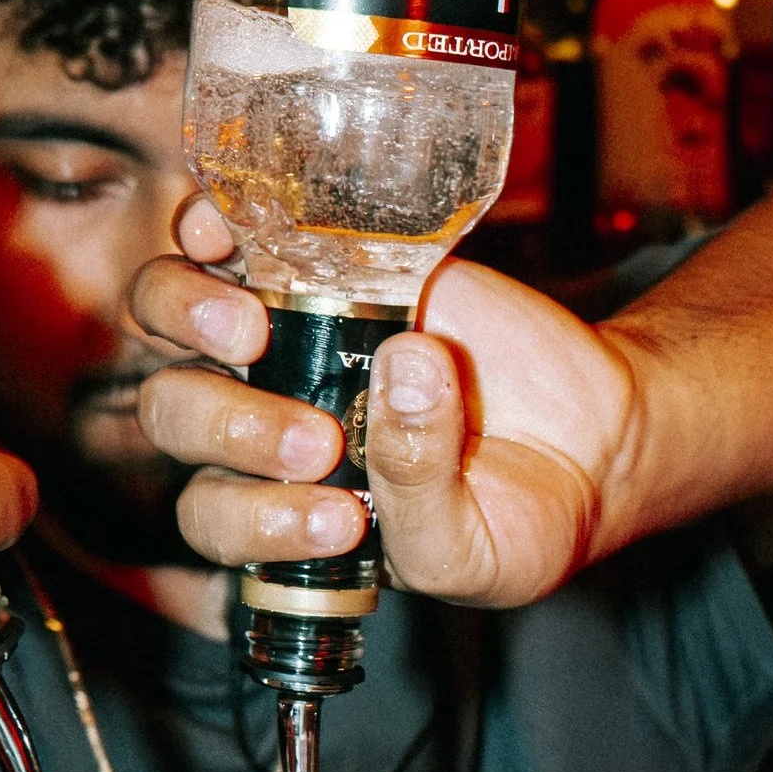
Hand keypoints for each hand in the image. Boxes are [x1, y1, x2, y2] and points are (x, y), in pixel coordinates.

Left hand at [133, 195, 636, 607]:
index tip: (345, 523)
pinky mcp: (335, 267)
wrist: (596, 439)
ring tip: (256, 327)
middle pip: (177, 413)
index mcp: (282, 509)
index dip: (250, 519)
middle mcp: (267, 422)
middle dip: (231, 428)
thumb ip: (418, 491)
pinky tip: (231, 232)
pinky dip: (217, 225)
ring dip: (192, 317)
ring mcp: (291, 338)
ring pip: (177, 317)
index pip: (213, 515)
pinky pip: (240, 236)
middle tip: (321, 440)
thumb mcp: (472, 546)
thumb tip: (402, 368)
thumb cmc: (522, 515)